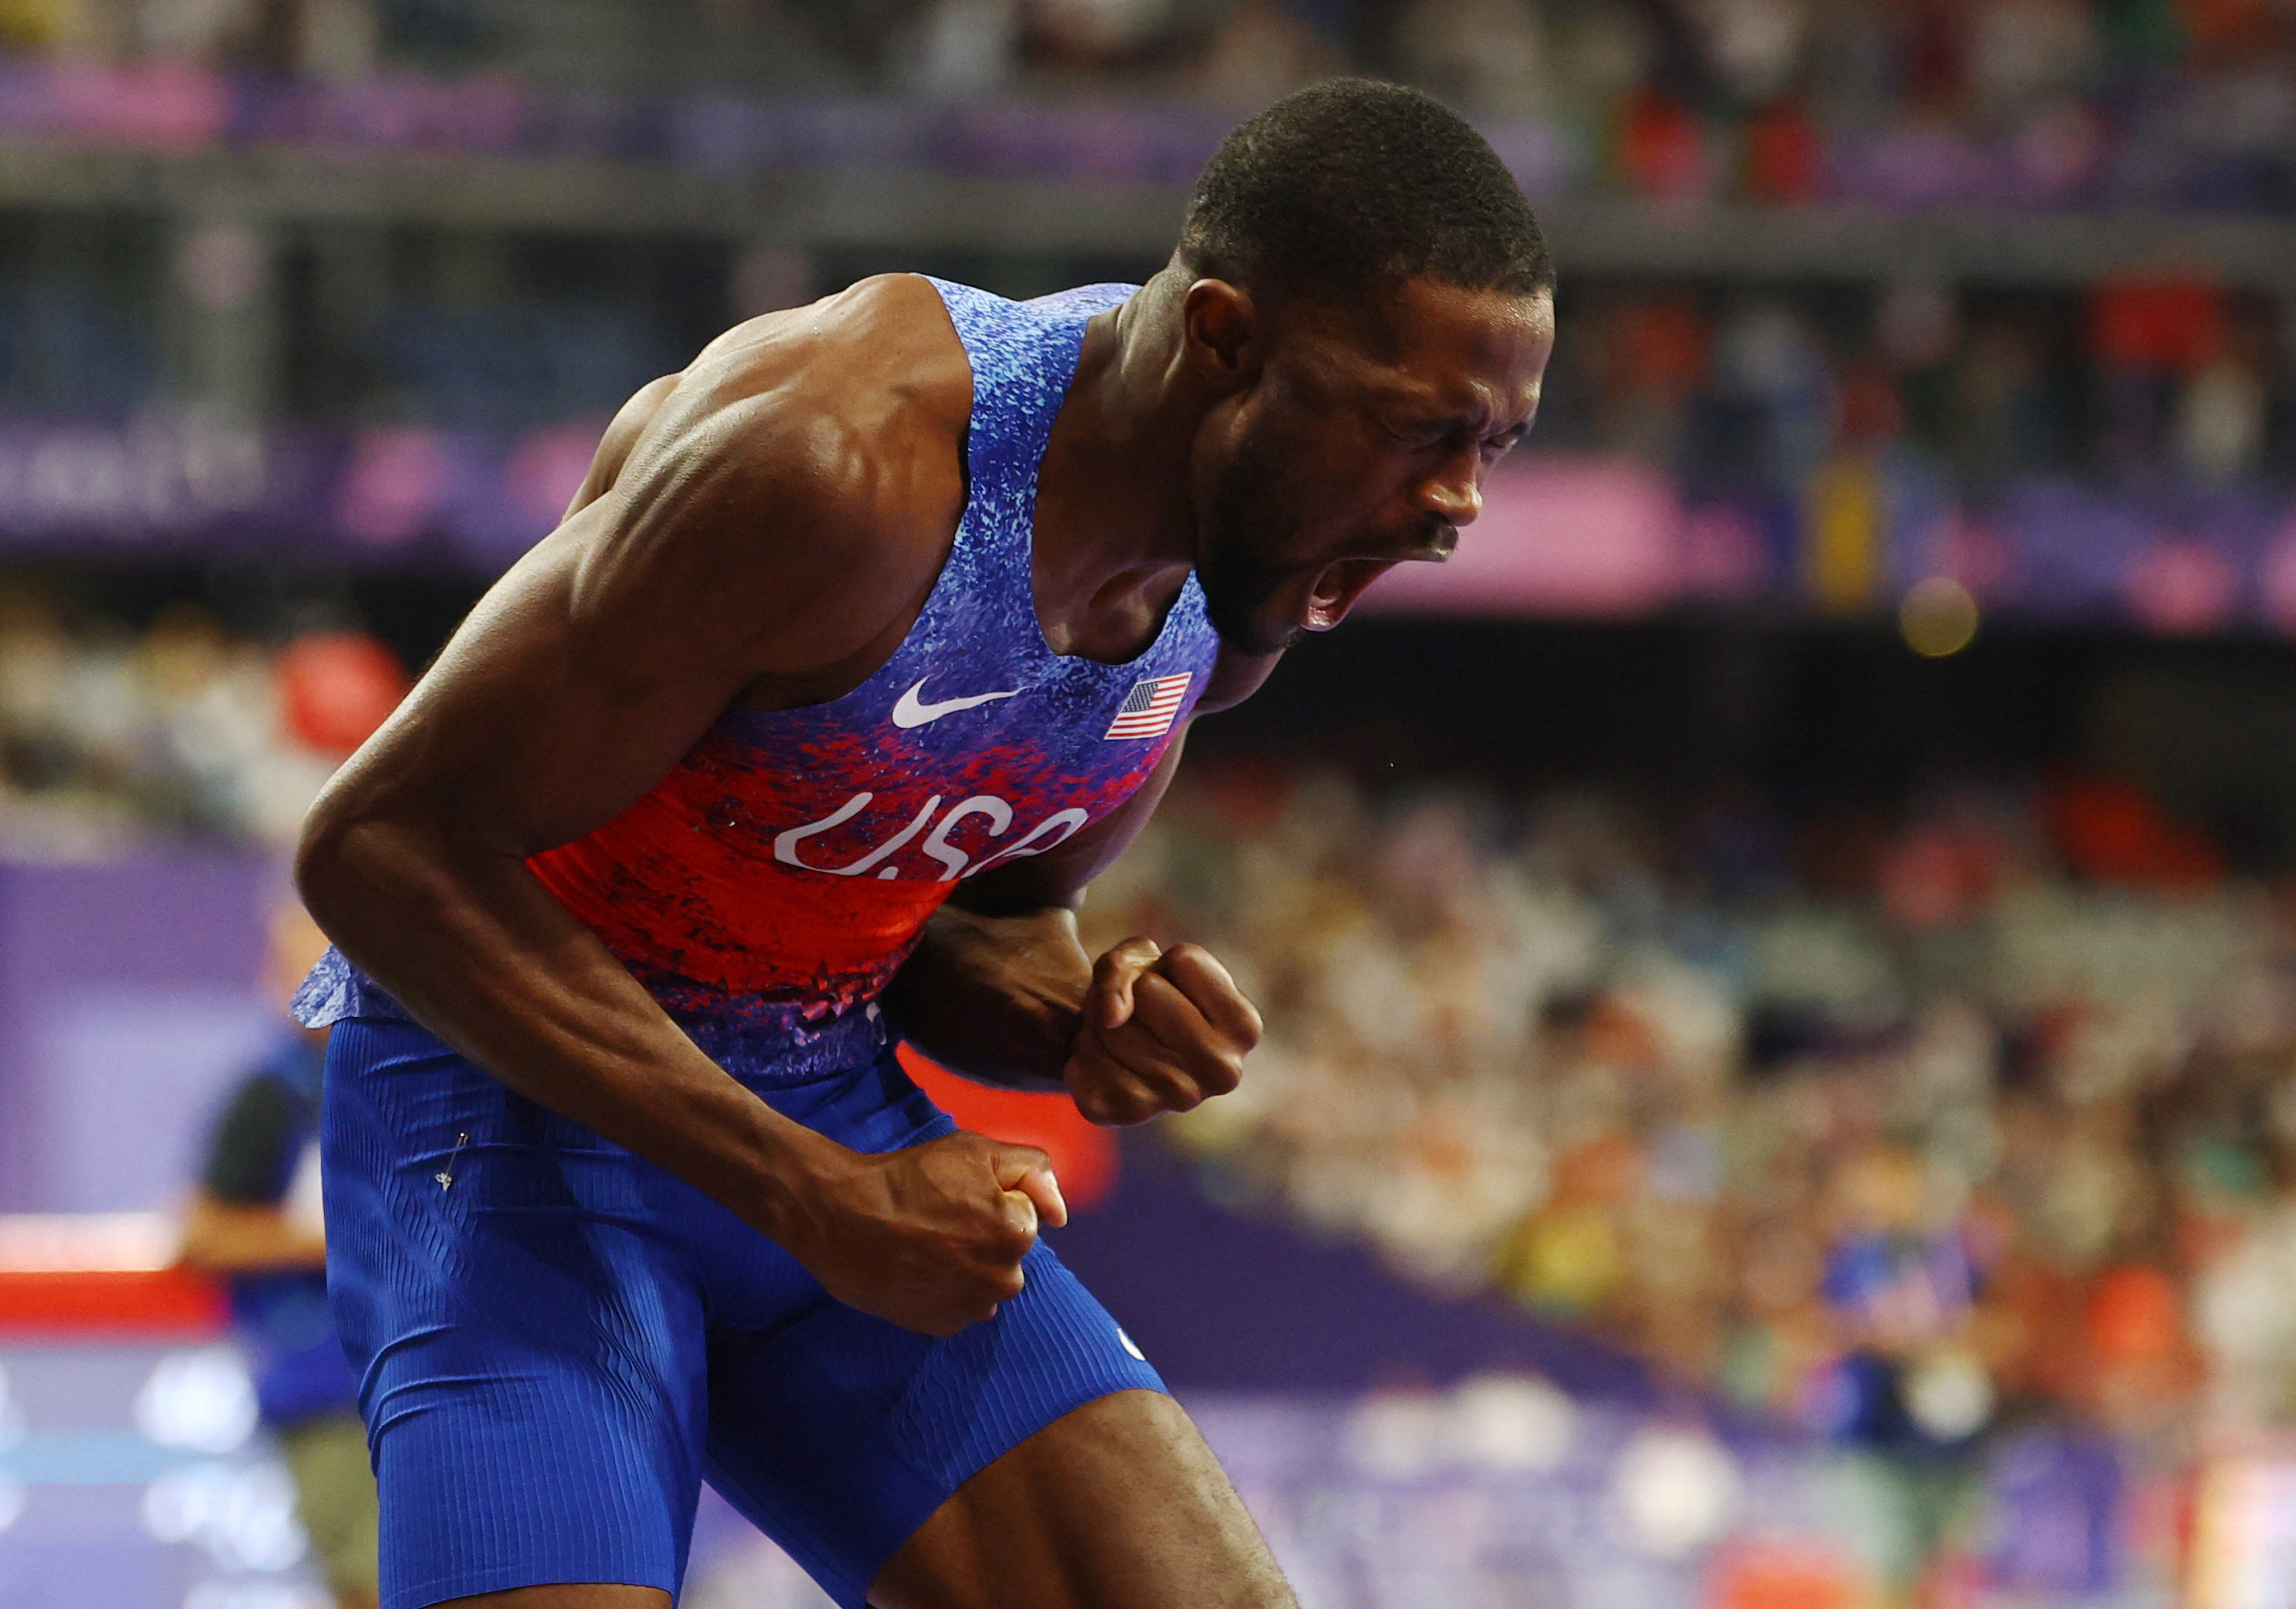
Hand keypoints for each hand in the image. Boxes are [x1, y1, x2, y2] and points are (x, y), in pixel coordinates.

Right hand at [787, 1130, 1067, 1336]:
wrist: (842, 1218)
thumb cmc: (909, 1178)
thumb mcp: (976, 1150)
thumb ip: (1032, 1171)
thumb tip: (1061, 1215)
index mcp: (1016, 1233)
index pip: (1024, 1216)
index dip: (993, 1200)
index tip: (957, 1195)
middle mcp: (1003, 1279)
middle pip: (1008, 1254)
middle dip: (986, 1237)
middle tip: (940, 1219)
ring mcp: (971, 1308)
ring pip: (986, 1283)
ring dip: (968, 1268)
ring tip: (926, 1245)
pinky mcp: (941, 1326)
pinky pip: (959, 1306)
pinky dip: (946, 1291)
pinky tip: (918, 1270)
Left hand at [1063, 939, 1263, 1125]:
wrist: (1118, 1048)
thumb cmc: (1145, 996)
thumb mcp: (1141, 958)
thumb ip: (1122, 964)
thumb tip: (1111, 1017)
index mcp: (1245, 1027)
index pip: (1183, 959)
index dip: (1164, 963)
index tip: (1170, 986)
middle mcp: (1224, 1071)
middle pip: (1147, 991)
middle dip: (1129, 991)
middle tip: (1135, 1011)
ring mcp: (1180, 1099)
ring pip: (1111, 1027)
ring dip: (1099, 1021)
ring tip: (1117, 1034)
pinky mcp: (1130, 1114)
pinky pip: (1086, 1062)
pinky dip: (1081, 1052)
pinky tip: (1100, 1059)